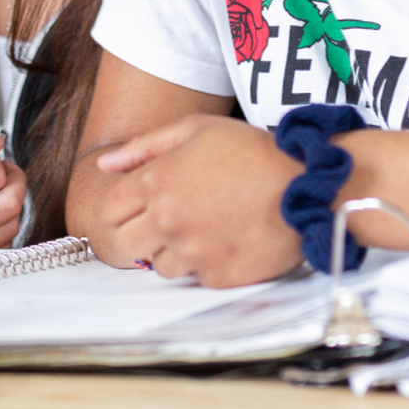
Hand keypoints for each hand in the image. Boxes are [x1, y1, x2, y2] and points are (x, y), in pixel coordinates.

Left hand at [93, 114, 302, 285]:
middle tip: (168, 218)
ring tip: (201, 227)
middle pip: (126, 243)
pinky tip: (223, 241)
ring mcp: (192, 253)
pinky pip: (194, 279)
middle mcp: (168, 221)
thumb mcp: (196, 129)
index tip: (140, 202)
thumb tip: (105, 164)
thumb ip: (144, 147)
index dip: (122, 206)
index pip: (108, 211)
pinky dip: (203, 265)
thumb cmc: (251, 150)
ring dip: (171, 251)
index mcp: (157, 182)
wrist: (304, 183)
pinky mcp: (217, 277)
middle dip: (140, 231)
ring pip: (158, 266)